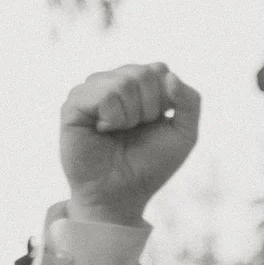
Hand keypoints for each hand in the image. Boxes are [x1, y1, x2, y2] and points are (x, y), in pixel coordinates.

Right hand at [58, 63, 201, 222]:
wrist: (121, 195)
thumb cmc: (149, 165)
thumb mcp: (184, 134)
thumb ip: (189, 101)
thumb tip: (168, 74)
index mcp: (137, 85)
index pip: (158, 69)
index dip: (164, 101)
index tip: (155, 124)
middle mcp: (112, 83)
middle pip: (143, 74)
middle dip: (149, 109)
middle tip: (134, 130)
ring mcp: (91, 92)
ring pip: (124, 82)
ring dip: (130, 116)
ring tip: (118, 132)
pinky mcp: (74, 105)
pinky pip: (103, 95)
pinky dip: (113, 118)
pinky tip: (103, 131)